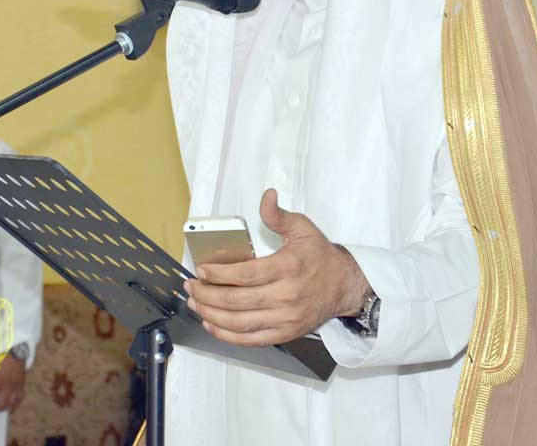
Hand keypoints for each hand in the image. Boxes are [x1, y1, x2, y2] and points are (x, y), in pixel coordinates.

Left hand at [0, 354, 25, 411]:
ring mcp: (16, 386)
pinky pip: (20, 398)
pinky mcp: (22, 386)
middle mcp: (8, 385)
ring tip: (0, 410)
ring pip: (11, 402)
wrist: (16, 354)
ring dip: (5, 408)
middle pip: (2, 402)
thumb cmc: (2, 360)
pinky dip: (16, 405)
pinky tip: (12, 410)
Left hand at [184, 189, 370, 346]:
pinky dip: (228, 335)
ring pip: (240, 322)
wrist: (345, 286)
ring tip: (196, 303)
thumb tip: (266, 197)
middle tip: (191, 286)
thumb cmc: (320, 257)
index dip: (219, 274)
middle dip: (207, 294)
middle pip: (237, 301)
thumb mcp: (302, 228)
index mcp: (287, 267)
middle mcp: (286, 296)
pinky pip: (251, 339)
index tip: (201, 270)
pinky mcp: (286, 333)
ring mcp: (286, 318)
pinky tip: (212, 324)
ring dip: (212, 315)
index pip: (245, 275)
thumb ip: (278, 215)